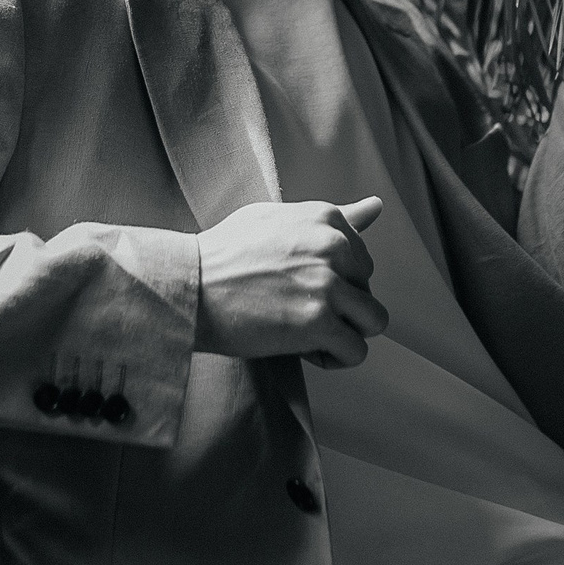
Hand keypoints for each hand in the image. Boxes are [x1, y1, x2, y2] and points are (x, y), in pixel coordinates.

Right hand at [194, 196, 387, 367]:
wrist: (188, 285)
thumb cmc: (222, 254)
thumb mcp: (275, 218)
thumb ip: (329, 217)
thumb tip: (375, 206)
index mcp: (326, 218)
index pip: (362, 260)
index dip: (335, 282)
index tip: (302, 289)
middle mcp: (335, 246)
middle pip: (367, 290)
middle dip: (341, 308)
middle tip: (298, 313)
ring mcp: (328, 285)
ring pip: (373, 321)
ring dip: (345, 333)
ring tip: (310, 335)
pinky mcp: (319, 322)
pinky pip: (356, 351)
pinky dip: (335, 358)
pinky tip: (306, 351)